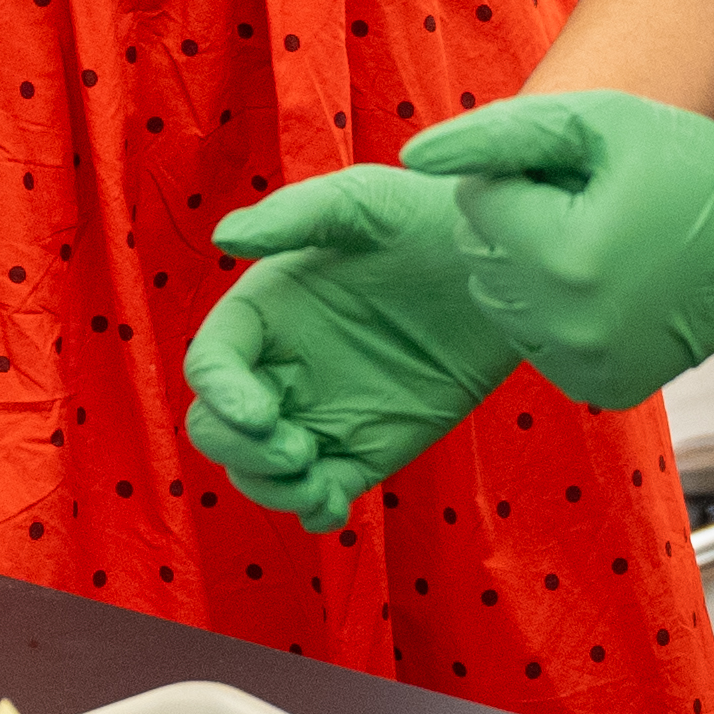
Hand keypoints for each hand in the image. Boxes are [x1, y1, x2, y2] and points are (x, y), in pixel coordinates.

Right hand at [186, 164, 517, 528]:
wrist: (502, 262)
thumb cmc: (425, 217)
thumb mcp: (364, 202)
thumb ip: (294, 216)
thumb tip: (224, 237)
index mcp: (264, 314)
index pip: (211, 365)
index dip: (220, 395)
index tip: (261, 413)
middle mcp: (281, 368)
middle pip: (218, 430)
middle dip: (241, 451)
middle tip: (297, 449)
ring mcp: (321, 414)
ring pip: (260, 471)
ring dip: (271, 488)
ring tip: (316, 479)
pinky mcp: (366, 449)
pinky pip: (321, 494)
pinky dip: (315, 511)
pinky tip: (334, 503)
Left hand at [399, 78, 713, 413]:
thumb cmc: (686, 163)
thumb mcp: (598, 123)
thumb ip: (498, 134)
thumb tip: (412, 155)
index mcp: (564, 254)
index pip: (474, 203)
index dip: (518, 174)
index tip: (576, 171)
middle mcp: (570, 324)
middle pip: (481, 257)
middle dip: (518, 222)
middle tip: (588, 203)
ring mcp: (588, 366)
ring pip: (501, 304)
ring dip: (531, 267)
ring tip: (598, 240)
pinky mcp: (603, 390)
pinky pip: (538, 342)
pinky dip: (557, 313)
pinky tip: (606, 285)